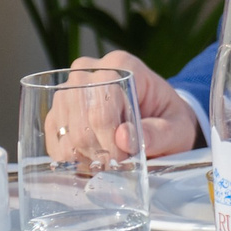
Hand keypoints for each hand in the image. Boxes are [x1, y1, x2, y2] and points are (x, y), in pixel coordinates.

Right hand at [49, 53, 199, 160]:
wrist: (159, 118)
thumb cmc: (169, 120)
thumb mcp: (178, 128)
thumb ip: (159, 134)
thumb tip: (124, 138)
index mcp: (122, 65)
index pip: (102, 108)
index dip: (110, 140)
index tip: (124, 157)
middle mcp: (89, 70)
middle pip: (79, 119)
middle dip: (96, 149)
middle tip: (115, 164)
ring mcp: (69, 88)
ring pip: (63, 129)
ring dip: (82, 154)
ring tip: (106, 161)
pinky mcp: (58, 108)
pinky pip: (53, 135)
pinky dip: (68, 154)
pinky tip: (90, 160)